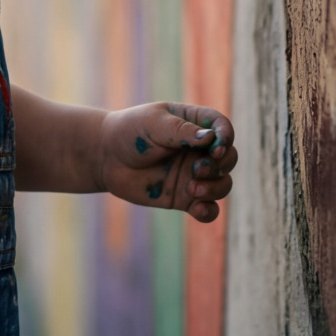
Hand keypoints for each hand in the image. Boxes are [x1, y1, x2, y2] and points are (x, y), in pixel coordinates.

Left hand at [96, 101, 235, 224]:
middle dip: (220, 165)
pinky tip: (197, 209)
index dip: (226, 137)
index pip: (222, 128)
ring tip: (192, 189)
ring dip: (215, 188)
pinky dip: (209, 211)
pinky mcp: (185, 197)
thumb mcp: (153, 124)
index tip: (216, 147)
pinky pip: (208, 209)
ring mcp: (194, 174)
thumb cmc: (130, 132)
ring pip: (223, 184)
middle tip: (198, 169)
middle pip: (229, 158)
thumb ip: (181, 131)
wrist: (106, 157)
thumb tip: (210, 138)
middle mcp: (199, 150)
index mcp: (194, 124)